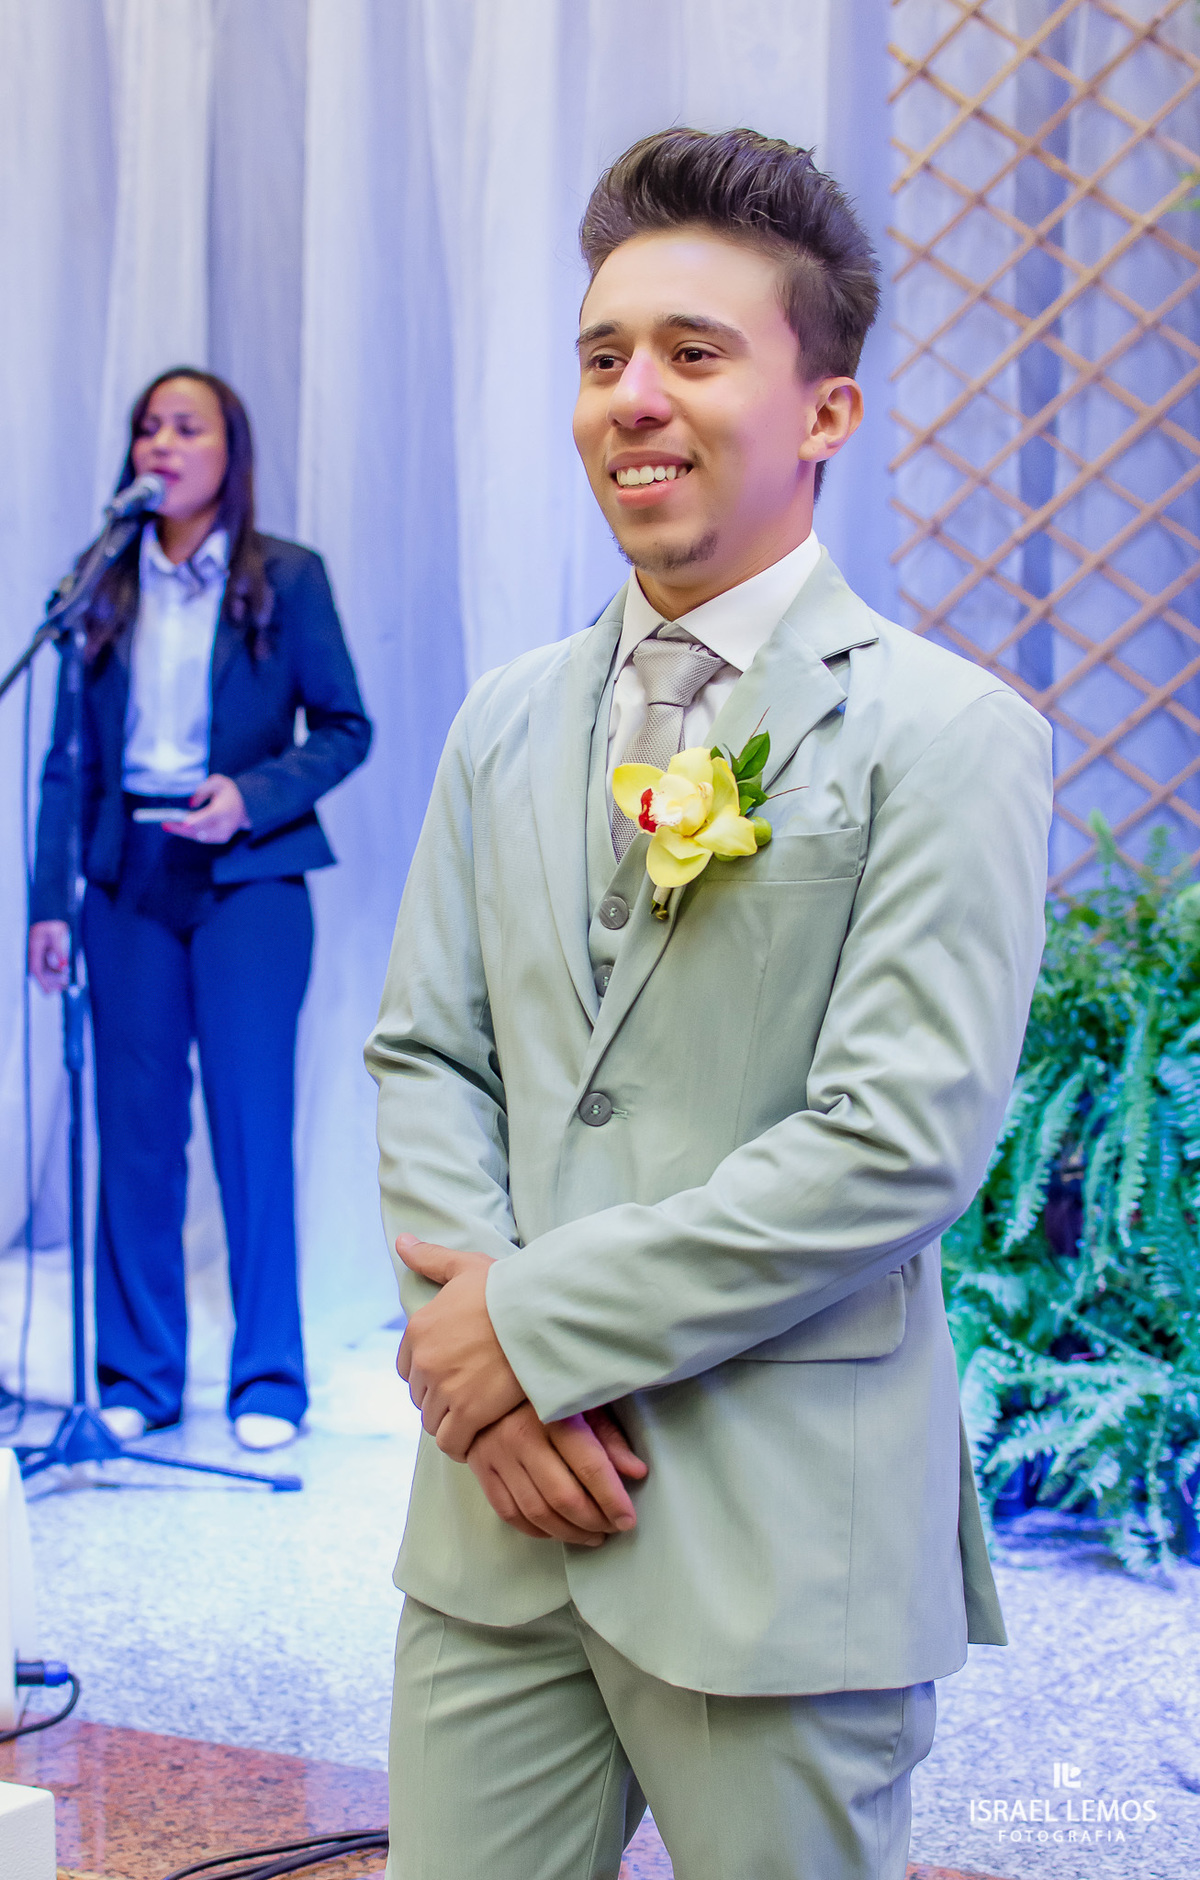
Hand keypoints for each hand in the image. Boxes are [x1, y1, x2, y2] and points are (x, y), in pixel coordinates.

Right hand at [28, 920, 69, 992]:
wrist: (49, 913)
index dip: (43, 982)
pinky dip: (55, 971)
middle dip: (51, 983)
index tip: (51, 992)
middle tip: (64, 987)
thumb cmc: (53, 923)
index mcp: (34, 948)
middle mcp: (33, 953)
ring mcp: (36, 953)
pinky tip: (64, 974)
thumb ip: (59, 949)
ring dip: (54, 978)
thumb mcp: (57, 933)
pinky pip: (47, 966)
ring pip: (44, 971)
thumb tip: (63, 965)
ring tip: (66, 983)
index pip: (37, 970)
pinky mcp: (41, 953)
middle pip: (40, 973)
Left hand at [162, 774, 249, 843]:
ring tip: (167, 825)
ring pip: (199, 836)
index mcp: (226, 809)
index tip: (184, 822)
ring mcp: (225, 834)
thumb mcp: (218, 782)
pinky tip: (177, 828)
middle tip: (165, 823)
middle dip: (181, 828)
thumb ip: (203, 789)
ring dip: (182, 832)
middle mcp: (227, 825)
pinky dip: (189, 833)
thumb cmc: (228, 792)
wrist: (245, 805)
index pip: (210, 816)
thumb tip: (191, 803)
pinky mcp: (221, 839)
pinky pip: (202, 838)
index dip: (196, 820)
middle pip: (201, 830)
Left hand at [395, 1236, 522, 1458]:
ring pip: (434, 1421)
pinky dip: (462, 1444)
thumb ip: (430, 1258)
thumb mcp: (465, 1266)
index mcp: (419, 1329)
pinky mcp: (468, 1413)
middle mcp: (425, 1361)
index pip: (409, 1367)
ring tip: (477, 1418)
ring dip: (451, 1422)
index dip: (431, 1372)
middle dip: (440, 1398)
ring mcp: (444, 1389)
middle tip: (470, 1395)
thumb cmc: (508, 1287)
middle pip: (421, 1396)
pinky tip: (479, 1438)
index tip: (455, 1372)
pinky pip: (451, 1442)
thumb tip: (401, 1241)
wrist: (541, 1313)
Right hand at [467, 1402, 647, 1545]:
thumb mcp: (582, 1402)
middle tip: (612, 1529)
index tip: (628, 1519)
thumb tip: (636, 1472)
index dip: (613, 1499)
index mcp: (552, 1415)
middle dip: (593, 1521)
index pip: (589, 1466)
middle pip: (563, 1496)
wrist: (489, 1381)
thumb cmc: (545, 1392)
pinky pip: (509, 1513)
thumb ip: (609, 1437)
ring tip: (591, 1535)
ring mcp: (497, 1454)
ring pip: (536, 1512)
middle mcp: (521, 1436)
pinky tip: (557, 1530)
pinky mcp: (482, 1469)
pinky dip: (537, 1530)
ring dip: (568, 1533)